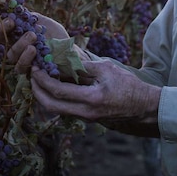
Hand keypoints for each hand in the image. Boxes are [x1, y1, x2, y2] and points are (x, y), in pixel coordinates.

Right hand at [0, 11, 71, 74]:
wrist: (70, 50)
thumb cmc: (56, 35)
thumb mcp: (44, 22)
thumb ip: (31, 17)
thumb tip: (19, 10)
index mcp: (16, 36)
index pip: (1, 33)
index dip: (2, 27)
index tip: (11, 21)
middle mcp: (16, 48)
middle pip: (3, 45)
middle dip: (14, 37)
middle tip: (31, 33)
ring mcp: (21, 61)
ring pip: (11, 56)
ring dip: (21, 47)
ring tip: (35, 42)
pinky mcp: (28, 72)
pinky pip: (20, 68)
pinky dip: (26, 59)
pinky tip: (35, 53)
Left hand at [30, 59, 160, 135]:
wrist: (144, 107)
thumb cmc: (129, 86)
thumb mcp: (107, 69)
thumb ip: (84, 65)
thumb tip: (63, 57)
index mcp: (90, 99)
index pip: (57, 90)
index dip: (42, 79)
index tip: (35, 67)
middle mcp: (85, 113)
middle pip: (50, 106)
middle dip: (37, 91)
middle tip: (31, 76)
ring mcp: (86, 117)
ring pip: (56, 109)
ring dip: (45, 95)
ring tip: (39, 80)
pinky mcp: (88, 117)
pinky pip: (66, 109)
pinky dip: (56, 98)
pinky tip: (54, 86)